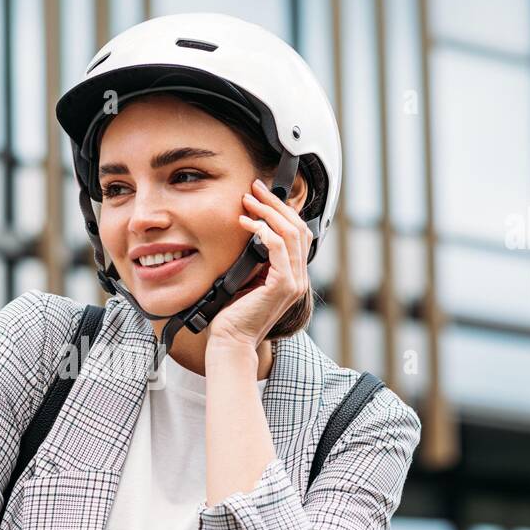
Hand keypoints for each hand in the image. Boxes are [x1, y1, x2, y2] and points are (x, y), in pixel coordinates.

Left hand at [207, 177, 312, 350]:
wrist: (231, 341)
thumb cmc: (233, 314)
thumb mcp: (247, 279)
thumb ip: (256, 259)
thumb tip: (250, 232)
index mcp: (293, 276)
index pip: (297, 234)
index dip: (281, 211)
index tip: (261, 196)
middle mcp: (299, 278)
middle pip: (298, 228)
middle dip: (276, 204)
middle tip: (255, 188)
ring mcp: (294, 282)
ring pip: (290, 233)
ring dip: (268, 212)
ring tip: (248, 200)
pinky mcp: (282, 285)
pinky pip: (278, 247)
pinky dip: (262, 230)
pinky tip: (246, 223)